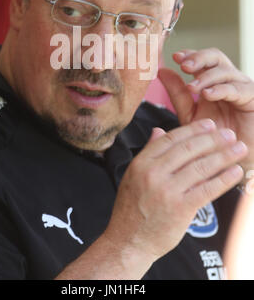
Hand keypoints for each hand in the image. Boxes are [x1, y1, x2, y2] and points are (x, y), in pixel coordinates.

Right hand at [104, 119, 246, 260]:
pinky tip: (236, 172)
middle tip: (229, 134)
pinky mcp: (180, 209)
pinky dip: (224, 179)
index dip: (193, 129)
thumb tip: (158, 130)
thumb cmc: (131, 209)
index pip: (171, 139)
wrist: (128, 241)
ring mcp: (167, 191)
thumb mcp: (133, 175)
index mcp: (141, 163)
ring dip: (224, 156)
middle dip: (213, 139)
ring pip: (201, 167)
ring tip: (239, 148)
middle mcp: (153, 174)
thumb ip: (148, 151)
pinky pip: (207, 189)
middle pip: (188, 149)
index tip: (210, 125)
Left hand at [158, 48, 253, 175]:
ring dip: (206, 76)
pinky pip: (237, 89)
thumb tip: (162, 72)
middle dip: (199, 58)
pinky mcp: (252, 98)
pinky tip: (207, 94)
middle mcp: (227, 81)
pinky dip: (221, 90)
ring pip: (225, 71)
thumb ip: (177, 93)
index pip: (201, 60)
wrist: (229, 160)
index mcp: (211, 81)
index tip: (175, 57)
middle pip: (215, 57)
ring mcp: (241, 87)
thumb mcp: (190, 114)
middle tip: (184, 65)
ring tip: (192, 87)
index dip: (189, 55)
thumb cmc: (211, 139)